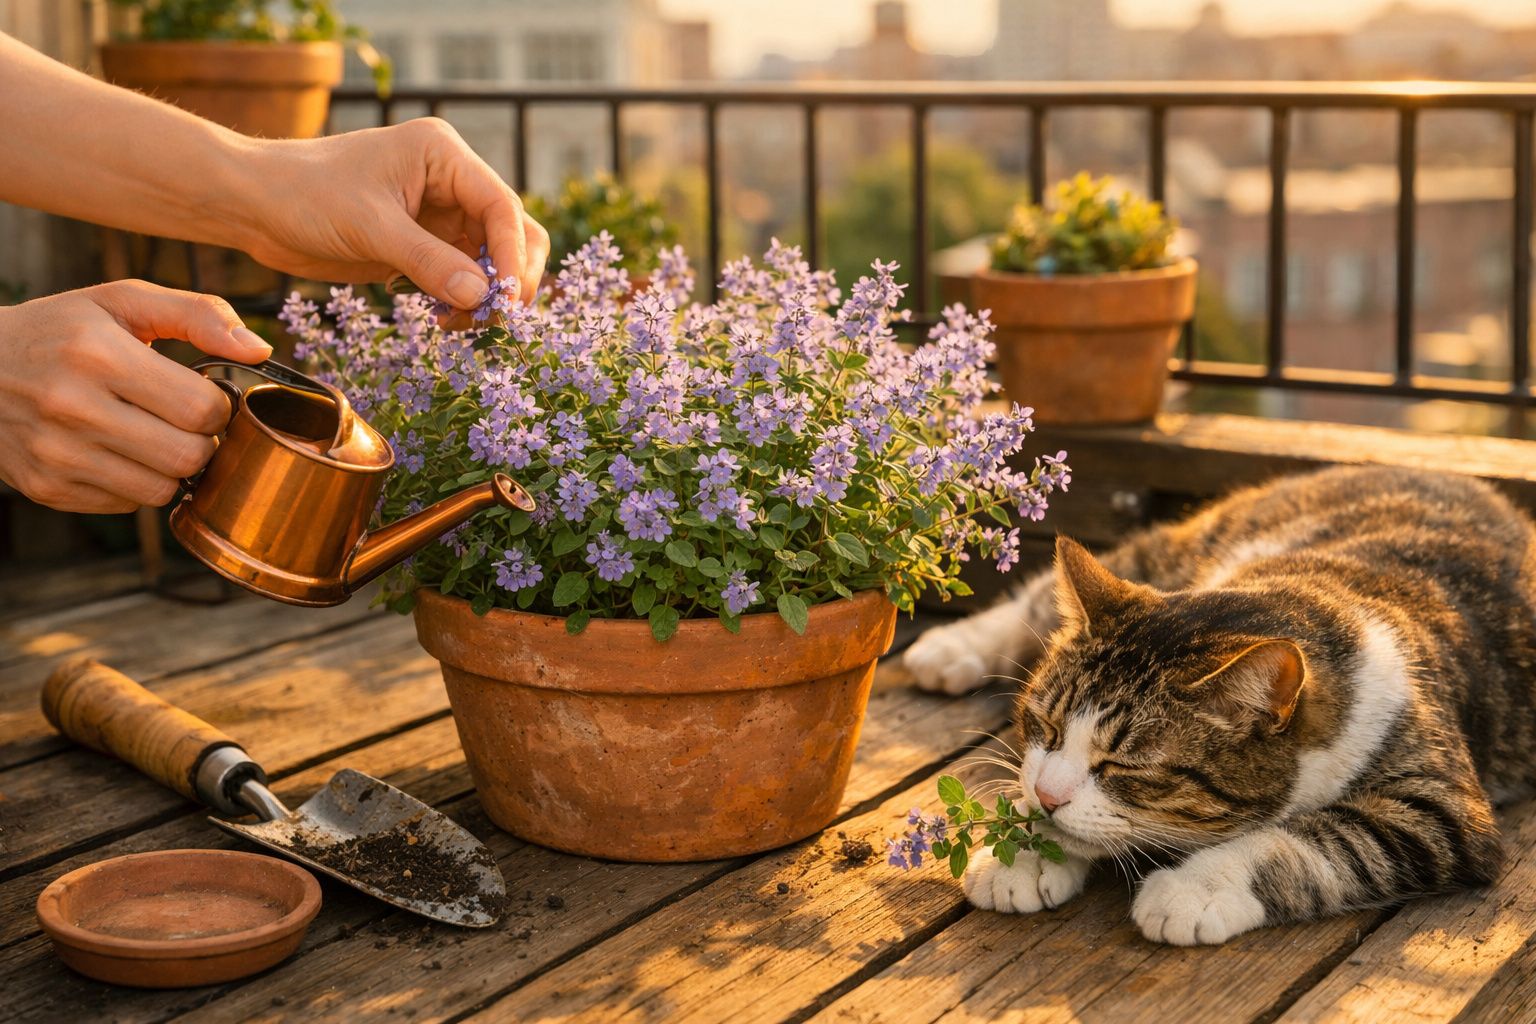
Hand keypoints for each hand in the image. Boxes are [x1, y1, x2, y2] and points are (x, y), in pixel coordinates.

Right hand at [0, 280, 270, 512]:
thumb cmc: (59, 330)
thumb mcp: (121, 301)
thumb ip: (198, 314)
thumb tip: (258, 349)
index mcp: (98, 355)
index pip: (201, 409)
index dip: (217, 405)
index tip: (202, 394)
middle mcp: (72, 408)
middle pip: (189, 457)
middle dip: (202, 441)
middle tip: (185, 421)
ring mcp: (56, 455)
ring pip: (163, 491)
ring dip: (172, 467)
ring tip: (152, 435)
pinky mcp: (47, 488)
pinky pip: (127, 505)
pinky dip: (136, 483)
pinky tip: (117, 451)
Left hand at [233, 118, 550, 316]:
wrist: (255, 205)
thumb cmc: (304, 195)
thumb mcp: (369, 227)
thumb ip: (428, 261)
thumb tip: (482, 297)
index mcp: (444, 155)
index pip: (502, 205)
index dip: (511, 254)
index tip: (506, 299)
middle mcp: (450, 181)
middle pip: (511, 233)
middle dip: (508, 277)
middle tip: (493, 318)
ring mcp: (440, 214)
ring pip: (491, 260)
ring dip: (486, 295)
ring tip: (460, 323)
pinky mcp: (424, 244)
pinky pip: (463, 276)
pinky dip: (462, 301)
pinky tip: (440, 317)